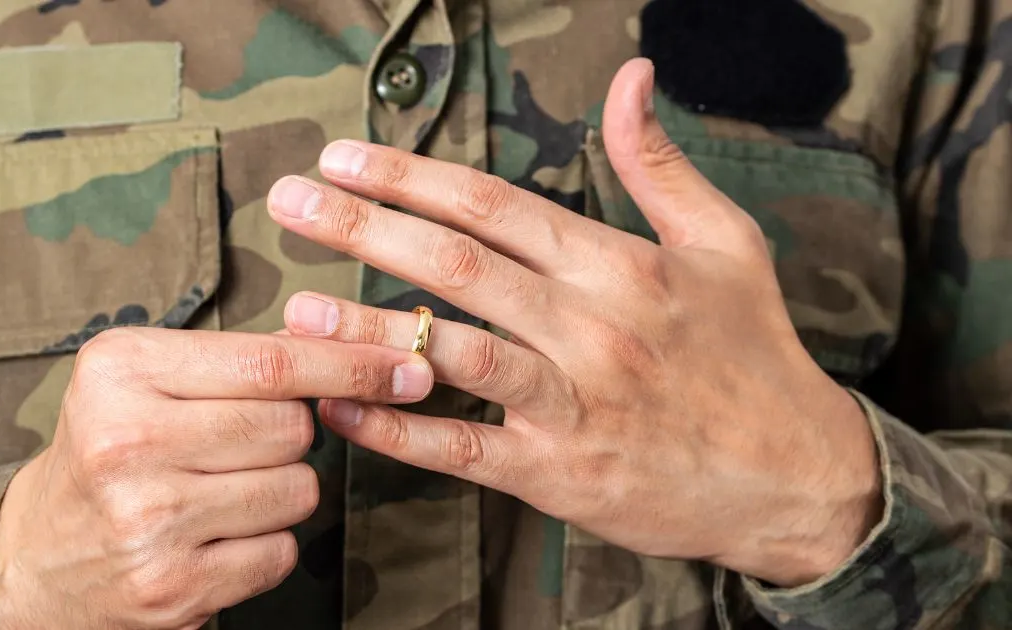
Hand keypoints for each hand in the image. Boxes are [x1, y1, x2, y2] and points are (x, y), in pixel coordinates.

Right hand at [0, 327, 431, 628]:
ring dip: (280, 491)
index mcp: (121, 370)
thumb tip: (360, 345)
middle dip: (292, 434)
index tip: (409, 362)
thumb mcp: (146, 380)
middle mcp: (127, 441)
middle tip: (239, 444)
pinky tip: (213, 537)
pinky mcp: (172, 587)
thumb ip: (240, 358)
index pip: (271, 362)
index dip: (352, 362)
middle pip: (292, 428)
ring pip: (298, 489)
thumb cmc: (110, 451)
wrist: (35, 557)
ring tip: (218, 492)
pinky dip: (265, 543)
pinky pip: (281, 551)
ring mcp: (149, 521)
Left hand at [267, 58, 882, 586]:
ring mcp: (572, 402)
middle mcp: (590, 327)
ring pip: (453, 352)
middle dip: (363, 227)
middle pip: (458, 265)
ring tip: (299, 307)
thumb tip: (632, 78)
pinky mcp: (559, 473)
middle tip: (292, 202)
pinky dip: (397, 427)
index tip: (346, 158)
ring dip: (369, 328)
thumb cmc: (754, 355)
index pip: (494, 205)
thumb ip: (661, 162)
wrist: (797, 478)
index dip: (410, 176)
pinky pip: (463, 447)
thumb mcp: (726, 242)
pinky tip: (343, 407)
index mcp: (619, 266)